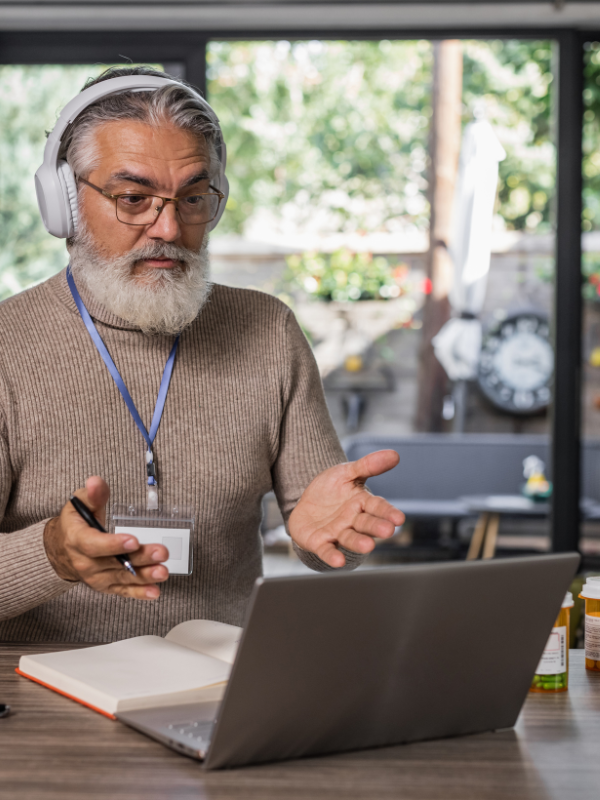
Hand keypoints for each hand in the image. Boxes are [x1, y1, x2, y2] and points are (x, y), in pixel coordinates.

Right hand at [44, 476, 169, 599]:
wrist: (62, 549)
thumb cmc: (75, 524)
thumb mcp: (79, 505)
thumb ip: (92, 495)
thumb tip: (96, 482)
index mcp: (77, 540)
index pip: (94, 545)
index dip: (113, 544)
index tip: (133, 540)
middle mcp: (86, 563)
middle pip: (115, 563)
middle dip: (140, 558)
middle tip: (160, 552)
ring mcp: (97, 577)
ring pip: (123, 578)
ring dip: (144, 576)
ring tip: (162, 571)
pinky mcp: (107, 586)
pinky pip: (124, 591)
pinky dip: (140, 593)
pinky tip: (155, 591)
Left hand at [288, 450, 404, 567]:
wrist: (305, 502)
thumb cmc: (331, 489)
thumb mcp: (346, 472)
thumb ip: (368, 465)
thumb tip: (394, 454)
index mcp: (362, 503)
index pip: (378, 507)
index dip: (388, 512)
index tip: (399, 518)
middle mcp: (353, 520)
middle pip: (366, 524)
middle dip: (377, 527)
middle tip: (388, 530)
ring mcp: (337, 532)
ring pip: (350, 538)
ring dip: (359, 543)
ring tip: (368, 546)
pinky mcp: (320, 542)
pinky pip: (327, 550)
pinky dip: (332, 556)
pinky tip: (338, 561)